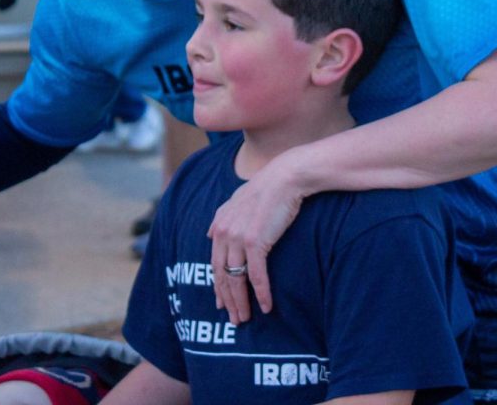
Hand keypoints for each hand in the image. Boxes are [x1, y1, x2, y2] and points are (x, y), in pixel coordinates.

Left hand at [208, 160, 303, 324]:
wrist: (286, 177)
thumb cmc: (267, 188)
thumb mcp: (237, 200)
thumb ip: (221, 217)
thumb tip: (210, 233)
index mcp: (219, 226)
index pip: (214, 263)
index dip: (218, 286)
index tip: (221, 303)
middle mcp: (224, 233)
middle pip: (222, 275)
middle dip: (227, 300)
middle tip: (234, 320)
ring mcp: (238, 238)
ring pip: (236, 279)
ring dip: (241, 302)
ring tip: (245, 319)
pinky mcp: (255, 242)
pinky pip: (256, 276)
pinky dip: (261, 293)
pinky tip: (267, 307)